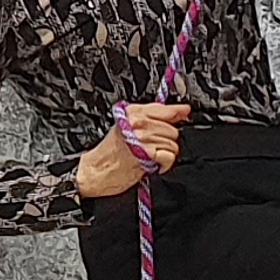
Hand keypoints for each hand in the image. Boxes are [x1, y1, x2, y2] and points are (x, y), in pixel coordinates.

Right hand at [75, 102, 192, 197]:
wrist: (95, 171)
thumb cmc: (109, 152)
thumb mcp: (127, 127)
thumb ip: (151, 118)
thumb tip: (180, 112)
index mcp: (134, 112)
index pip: (165, 109)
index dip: (178, 112)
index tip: (184, 113)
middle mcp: (139, 122)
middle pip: (172, 129)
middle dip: (166, 140)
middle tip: (152, 148)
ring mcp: (143, 137)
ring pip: (172, 143)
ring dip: (165, 153)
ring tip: (151, 157)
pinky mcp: (147, 154)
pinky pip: (169, 156)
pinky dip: (165, 164)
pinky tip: (154, 164)